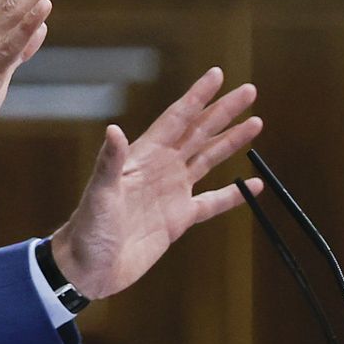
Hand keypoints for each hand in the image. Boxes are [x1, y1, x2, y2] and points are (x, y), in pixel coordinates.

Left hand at [51, 68, 262, 299]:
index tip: (217, 75)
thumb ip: (110, 163)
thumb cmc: (88, 229)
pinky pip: (212, 202)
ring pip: (208, 160)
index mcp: (143, 157)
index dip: (197, 97)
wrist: (89, 268)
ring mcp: (171, 193)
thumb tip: (115, 130)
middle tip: (249, 90)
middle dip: (223, 112)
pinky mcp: (178, 219)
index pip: (177, 119)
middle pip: (199, 133)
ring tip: (256, 123)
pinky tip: (253, 185)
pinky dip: (233, 194)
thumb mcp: (100, 194)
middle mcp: (161, 169)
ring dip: (231, 142)